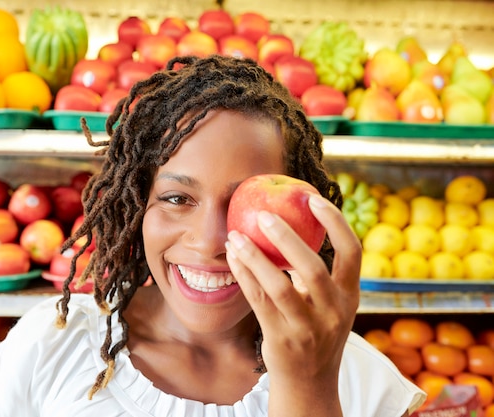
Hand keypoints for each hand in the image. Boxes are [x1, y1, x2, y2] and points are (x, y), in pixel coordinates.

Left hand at [225, 193, 360, 415]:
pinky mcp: (282, 340)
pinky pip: (258, 301)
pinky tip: (233, 258)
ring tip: (235, 236)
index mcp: (350, 296)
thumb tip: (295, 226)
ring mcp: (308, 328)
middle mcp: (334, 312)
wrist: (310, 384)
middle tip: (262, 214)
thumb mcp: (330, 305)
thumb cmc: (316, 332)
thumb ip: (319, 274)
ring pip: (279, 285)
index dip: (335, 222)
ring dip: (254, 257)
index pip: (352, 252)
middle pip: (312, 267)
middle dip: (286, 237)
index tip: (312, 198)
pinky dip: (244, 275)